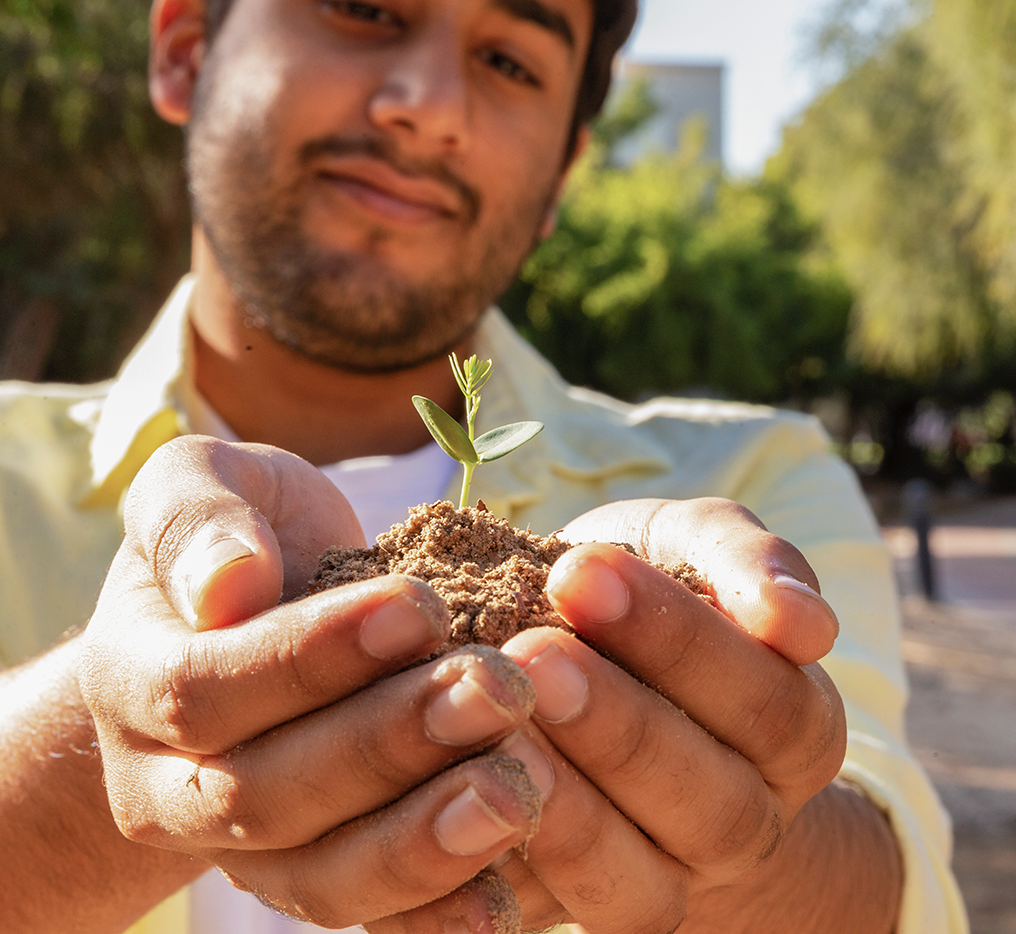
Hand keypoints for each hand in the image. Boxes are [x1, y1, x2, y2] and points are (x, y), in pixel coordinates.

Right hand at [78, 436, 544, 930]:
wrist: (255, 621)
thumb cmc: (248, 538)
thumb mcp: (206, 484)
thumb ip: (200, 516)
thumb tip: (228, 585)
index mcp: (136, 683)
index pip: (205, 688)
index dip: (310, 656)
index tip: (420, 606)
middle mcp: (176, 788)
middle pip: (269, 794)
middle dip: (391, 742)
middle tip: (500, 688)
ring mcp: (250, 853)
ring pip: (322, 875)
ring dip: (425, 839)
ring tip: (520, 787)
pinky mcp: (324, 879)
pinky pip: (373, 918)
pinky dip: (438, 916)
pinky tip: (509, 901)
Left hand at [435, 498, 901, 933]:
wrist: (592, 672)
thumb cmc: (648, 596)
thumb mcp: (696, 550)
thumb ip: (747, 561)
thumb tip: (804, 624)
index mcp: (798, 730)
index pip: (766, 700)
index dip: (680, 641)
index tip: (582, 570)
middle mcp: (750, 823)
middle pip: (715, 804)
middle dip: (621, 726)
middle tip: (534, 654)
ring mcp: (672, 885)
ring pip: (641, 887)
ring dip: (572, 812)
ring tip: (501, 730)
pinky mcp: (588, 913)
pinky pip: (554, 918)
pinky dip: (507, 870)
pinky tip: (459, 797)